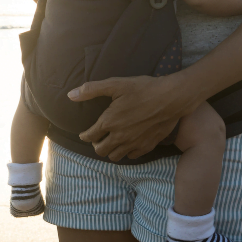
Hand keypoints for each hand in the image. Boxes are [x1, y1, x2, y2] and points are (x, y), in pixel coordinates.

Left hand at [67, 74, 197, 161]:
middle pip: (100, 150)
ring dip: (110, 151)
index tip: (84, 134)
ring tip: (111, 143)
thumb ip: (91, 90)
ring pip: (115, 156)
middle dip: (96, 145)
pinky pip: (132, 156)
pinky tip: (127, 144)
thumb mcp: (115, 84)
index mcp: (109, 121)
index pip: (90, 136)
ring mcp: (134, 143)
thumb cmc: (143, 88)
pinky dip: (126, 152)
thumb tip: (70, 95)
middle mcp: (119, 136)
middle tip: (97, 139)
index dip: (85, 135)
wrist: (171, 98)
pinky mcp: (147, 146)